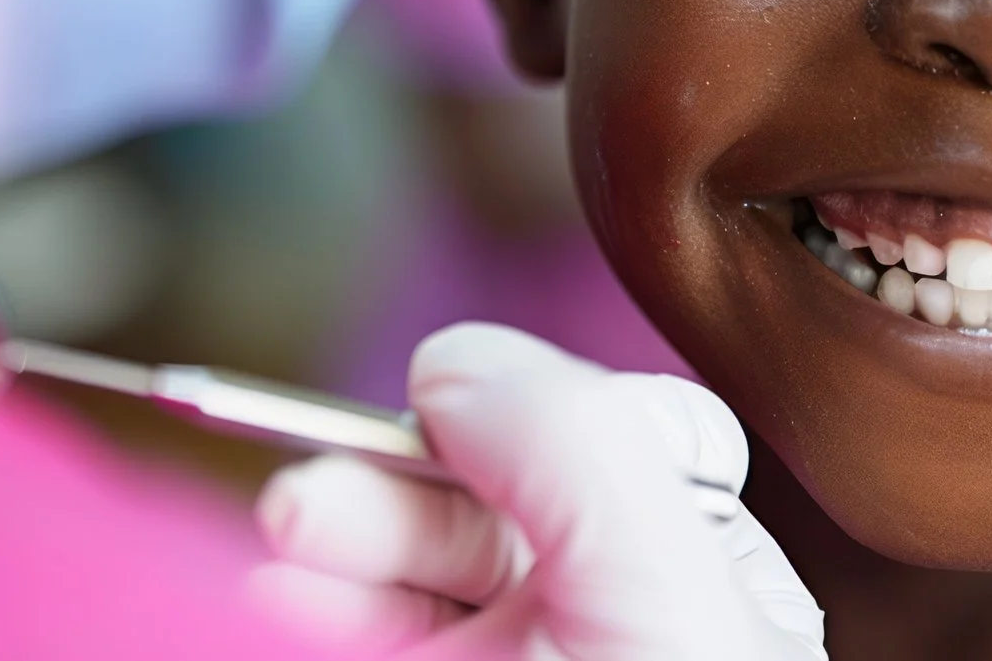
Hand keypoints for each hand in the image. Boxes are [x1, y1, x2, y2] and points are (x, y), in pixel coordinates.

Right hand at [248, 324, 823, 659]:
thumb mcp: (664, 592)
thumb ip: (578, 453)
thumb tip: (456, 360)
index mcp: (708, 578)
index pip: (624, 439)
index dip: (532, 413)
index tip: (440, 403)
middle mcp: (615, 610)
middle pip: (492, 490)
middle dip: (397, 470)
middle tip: (311, 485)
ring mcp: (524, 655)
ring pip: (417, 557)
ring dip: (343, 526)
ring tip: (286, 525)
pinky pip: (372, 625)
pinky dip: (321, 600)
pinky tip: (283, 589)